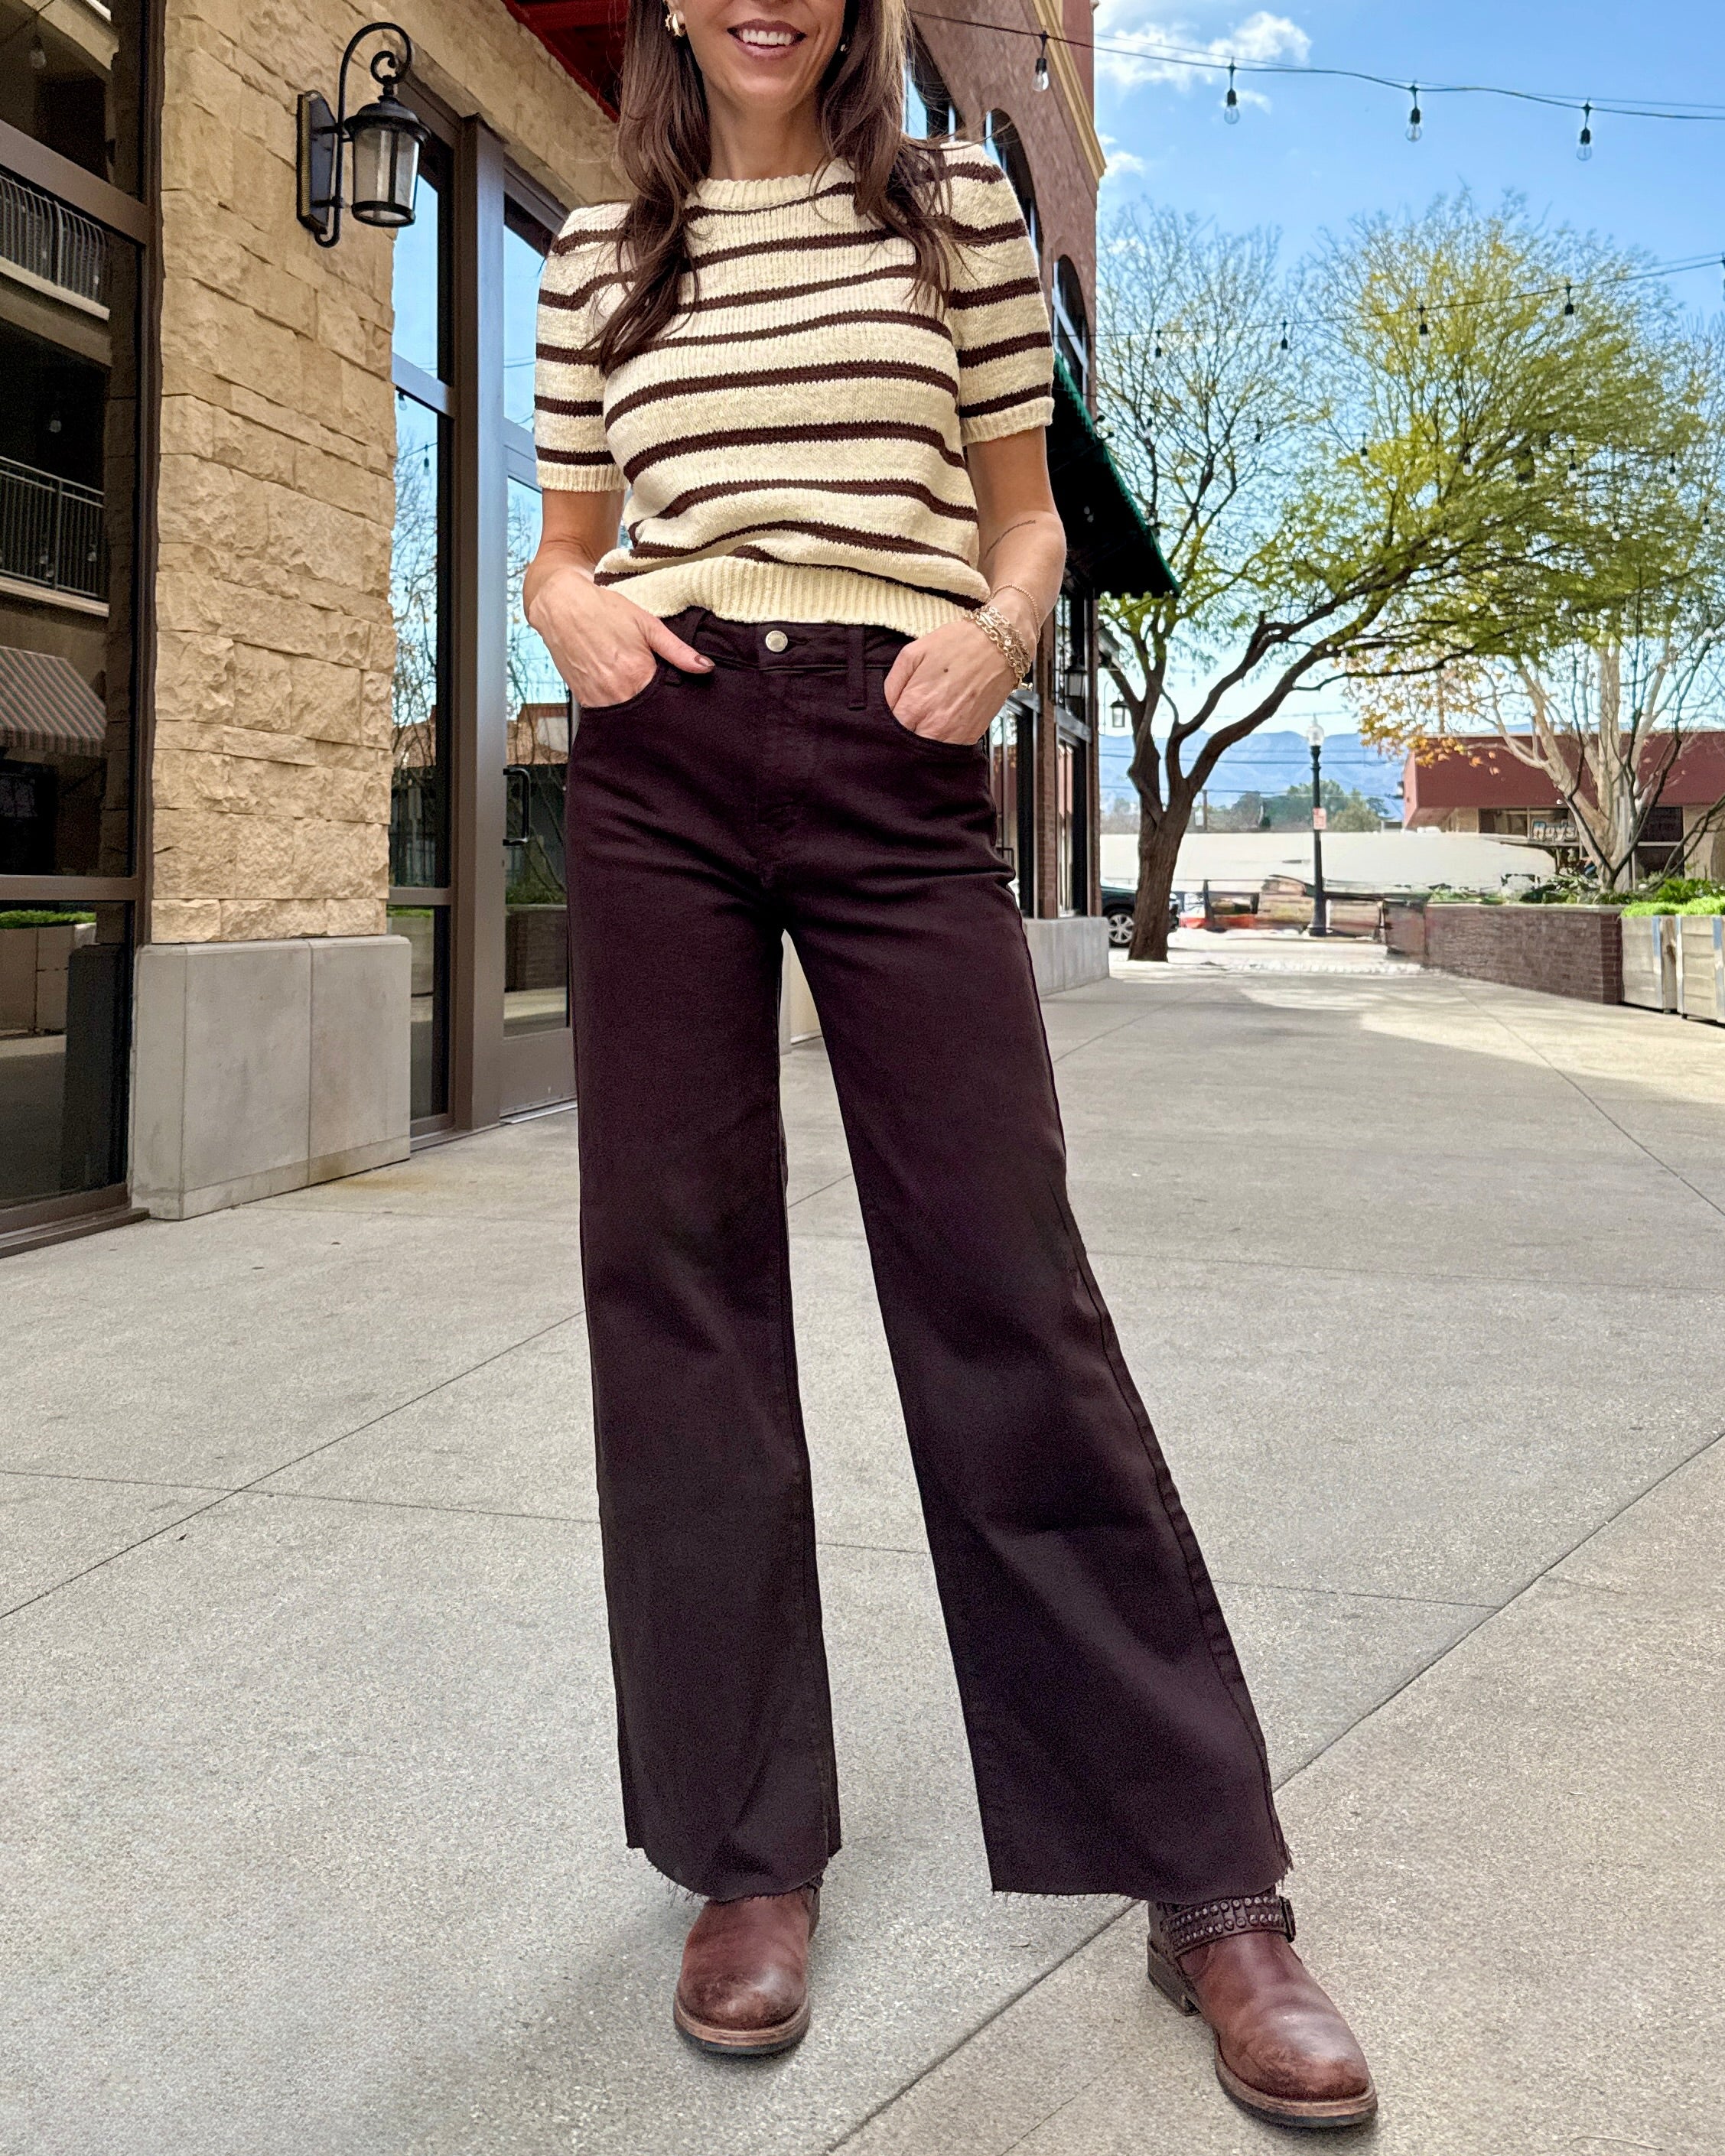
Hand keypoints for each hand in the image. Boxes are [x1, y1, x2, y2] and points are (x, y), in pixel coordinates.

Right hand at [525, 562, 711, 706]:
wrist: (561, 605)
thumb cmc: (604, 610)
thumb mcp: (647, 624)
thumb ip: (677, 650)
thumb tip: (704, 667)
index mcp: (636, 676)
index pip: (665, 703)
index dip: (673, 699)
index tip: (676, 693)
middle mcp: (616, 693)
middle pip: (646, 712)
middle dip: (655, 705)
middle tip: (656, 688)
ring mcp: (597, 700)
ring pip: (626, 716)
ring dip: (634, 705)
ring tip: (635, 686)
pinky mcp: (583, 700)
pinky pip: (606, 713)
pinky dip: (616, 704)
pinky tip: (618, 688)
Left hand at [883, 618, 1018, 744]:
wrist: (999, 647)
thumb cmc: (957, 645)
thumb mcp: (913, 653)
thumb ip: (892, 683)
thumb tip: (882, 706)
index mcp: (915, 703)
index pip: (888, 731)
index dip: (884, 727)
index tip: (888, 719)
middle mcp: (934, 724)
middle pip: (905, 748)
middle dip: (899, 739)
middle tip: (902, 725)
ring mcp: (954, 734)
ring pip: (926, 755)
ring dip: (919, 744)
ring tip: (921, 727)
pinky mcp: (970, 737)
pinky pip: (947, 752)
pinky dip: (939, 746)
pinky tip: (938, 730)